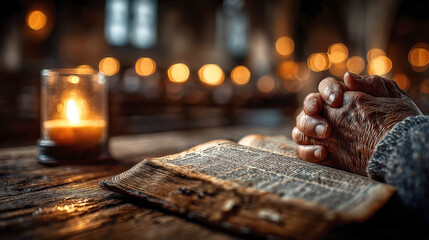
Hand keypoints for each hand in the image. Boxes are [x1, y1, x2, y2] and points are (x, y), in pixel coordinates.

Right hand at [292, 72, 421, 174]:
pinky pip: (303, 149)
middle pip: (308, 106)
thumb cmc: (393, 121)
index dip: (328, 91)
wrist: (396, 149)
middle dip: (313, 111)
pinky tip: (323, 152)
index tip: (337, 100)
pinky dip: (309, 150)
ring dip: (309, 128)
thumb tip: (348, 76)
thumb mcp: (390, 97)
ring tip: (326, 135)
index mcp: (339, 96)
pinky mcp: (316, 150)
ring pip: (300, 126)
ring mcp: (317, 132)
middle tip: (327, 119)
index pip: (325, 86)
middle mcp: (325, 112)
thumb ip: (372, 84)